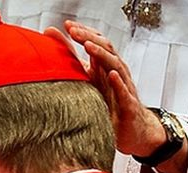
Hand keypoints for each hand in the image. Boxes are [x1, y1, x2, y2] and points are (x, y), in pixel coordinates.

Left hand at [48, 22, 165, 157]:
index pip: (97, 43)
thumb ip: (75, 69)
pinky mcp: (128, 105)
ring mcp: (124, 87)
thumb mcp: (90, 85)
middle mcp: (115, 73)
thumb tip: (55, 58)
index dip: (84, 33)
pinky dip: (118, 82)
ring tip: (88, 46)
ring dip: (101, 54)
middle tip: (73, 31)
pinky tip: (111, 75)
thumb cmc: (111, 106)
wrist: (133, 131)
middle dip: (89, 37)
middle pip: (105, 48)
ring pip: (115, 65)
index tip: (67, 25)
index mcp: (105, 67)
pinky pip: (124, 91)